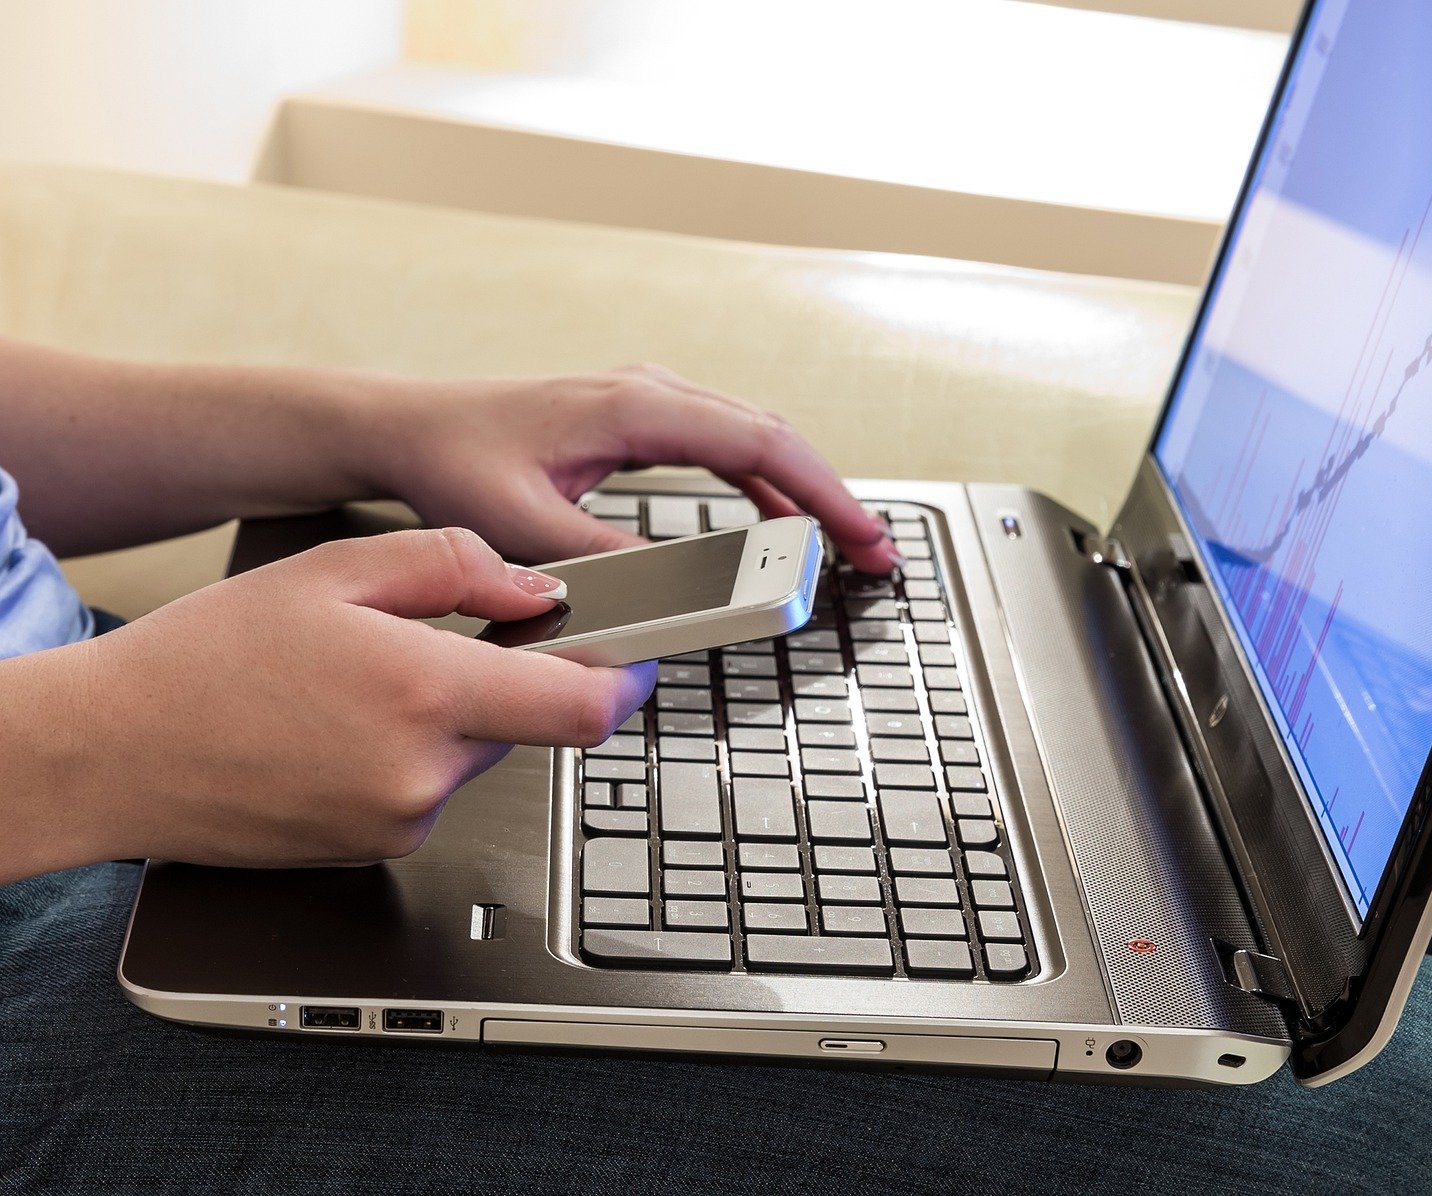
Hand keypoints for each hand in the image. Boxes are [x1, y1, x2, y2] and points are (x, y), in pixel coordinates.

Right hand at [2, 528, 652, 878]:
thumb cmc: (205, 660)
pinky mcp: (376, 852)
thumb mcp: (334, 570)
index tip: (640, 660)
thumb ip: (457, 565)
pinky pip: (428, 793)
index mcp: (426, 692)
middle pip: (527, 726)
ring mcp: (400, 820)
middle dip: (505, 683)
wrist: (110, 754)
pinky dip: (408, 758)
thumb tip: (538, 589)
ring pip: (476, 759)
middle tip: (429, 645)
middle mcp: (423, 771)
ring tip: (355, 688)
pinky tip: (337, 733)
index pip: (582, 708)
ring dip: (450, 721)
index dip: (627, 683)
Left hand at [361, 364, 899, 571]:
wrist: (405, 428)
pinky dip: (763, 482)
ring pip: (755, 438)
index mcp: (636, 408)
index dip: (823, 493)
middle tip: (875, 555)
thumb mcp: (525, 525)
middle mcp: (651, 392)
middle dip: (832, 496)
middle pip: (775, 436)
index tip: (860, 538)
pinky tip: (776, 521)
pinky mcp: (638, 420)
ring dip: (803, 489)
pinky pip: (724, 445)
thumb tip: (679, 587)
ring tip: (842, 544)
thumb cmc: (453, 461)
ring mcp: (648, 401)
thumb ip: (607, 556)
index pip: (761, 442)